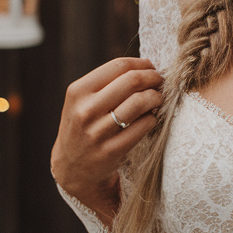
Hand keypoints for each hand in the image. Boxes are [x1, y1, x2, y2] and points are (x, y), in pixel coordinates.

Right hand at [51, 57, 163, 225]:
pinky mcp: (111, 151)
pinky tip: (150, 118)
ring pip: (140, 102)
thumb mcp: (83, 101)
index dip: (141, 64)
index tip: (151, 68)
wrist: (72, 167)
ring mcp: (97, 132)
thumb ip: (108, 82)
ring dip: (156, 97)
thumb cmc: (85, 125)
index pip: (118, 66)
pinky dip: (152, 118)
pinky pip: (143, 126)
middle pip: (132, 81)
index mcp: (78, 91)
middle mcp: (85, 110)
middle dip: (153, 78)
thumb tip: (147, 66)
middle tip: (160, 82)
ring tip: (157, 99)